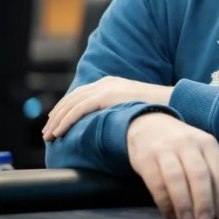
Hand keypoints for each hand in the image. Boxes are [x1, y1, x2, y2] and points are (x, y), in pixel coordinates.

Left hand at [42, 76, 171, 140]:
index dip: (65, 108)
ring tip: (49, 136)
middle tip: (47, 133)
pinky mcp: (106, 96)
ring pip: (71, 104)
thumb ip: (120, 110)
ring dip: (57, 121)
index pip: (81, 94)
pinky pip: (78, 109)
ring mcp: (106, 88)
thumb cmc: (156, 110)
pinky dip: (65, 121)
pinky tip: (59, 133)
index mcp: (111, 83)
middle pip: (72, 98)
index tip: (56, 122)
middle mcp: (106, 82)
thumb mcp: (133, 107)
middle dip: (57, 115)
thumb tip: (111, 125)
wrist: (171, 102)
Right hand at [127, 113, 218, 218]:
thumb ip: (208, 170)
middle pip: (200, 175)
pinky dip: (164, 202)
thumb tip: (217, 205)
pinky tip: (169, 213)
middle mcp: (188, 144)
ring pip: (177, 179)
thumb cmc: (180, 143)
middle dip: (204, 202)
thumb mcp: (199, 148)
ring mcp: (166, 150)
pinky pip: (156, 184)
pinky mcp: (146, 159)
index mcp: (207, 143)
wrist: (148, 124)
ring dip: (184, 203)